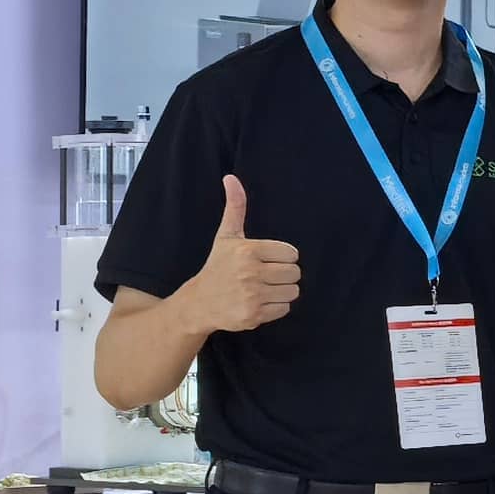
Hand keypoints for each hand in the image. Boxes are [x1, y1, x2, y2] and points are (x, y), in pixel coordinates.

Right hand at [186, 173, 303, 336]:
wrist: (199, 303)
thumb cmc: (217, 266)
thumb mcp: (226, 236)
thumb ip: (235, 206)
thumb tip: (231, 178)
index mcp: (248, 251)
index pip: (292, 253)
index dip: (282, 257)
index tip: (266, 260)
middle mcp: (250, 273)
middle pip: (295, 273)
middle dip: (284, 275)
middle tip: (265, 276)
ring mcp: (252, 296)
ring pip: (293, 292)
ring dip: (281, 291)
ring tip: (263, 289)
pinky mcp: (254, 316)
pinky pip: (284, 309)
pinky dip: (275, 307)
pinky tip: (259, 302)